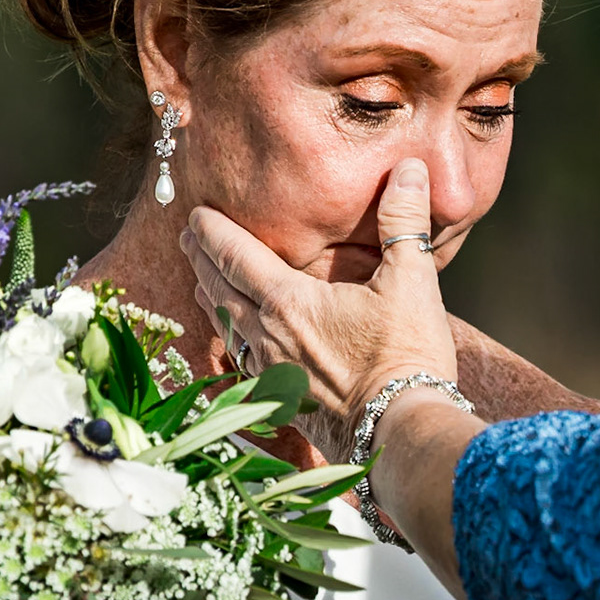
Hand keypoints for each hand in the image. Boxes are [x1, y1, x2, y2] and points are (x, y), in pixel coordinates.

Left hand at [182, 158, 457, 461]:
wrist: (402, 430)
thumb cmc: (407, 356)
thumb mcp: (412, 280)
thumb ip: (403, 222)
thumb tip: (410, 170)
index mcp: (289, 302)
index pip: (235, 257)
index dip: (212, 232)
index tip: (195, 214)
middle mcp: (268, 337)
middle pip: (220, 291)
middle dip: (202, 261)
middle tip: (188, 239)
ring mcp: (272, 373)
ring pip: (226, 328)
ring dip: (211, 300)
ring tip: (202, 283)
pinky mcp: (284, 401)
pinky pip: (242, 363)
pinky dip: (231, 341)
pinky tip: (237, 343)